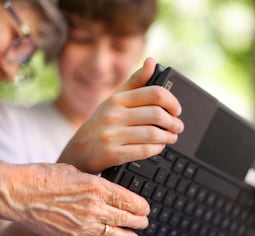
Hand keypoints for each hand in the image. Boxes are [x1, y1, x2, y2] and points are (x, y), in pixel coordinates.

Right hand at [0, 156, 149, 235]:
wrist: (18, 193)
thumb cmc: (44, 176)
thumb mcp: (76, 171)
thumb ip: (94, 182)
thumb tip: (107, 188)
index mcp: (97, 187)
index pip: (129, 200)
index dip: (141, 206)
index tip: (146, 209)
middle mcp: (94, 208)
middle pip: (125, 218)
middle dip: (139, 222)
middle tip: (144, 223)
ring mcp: (83, 225)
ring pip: (114, 235)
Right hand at [58, 57, 183, 173]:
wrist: (77, 152)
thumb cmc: (100, 124)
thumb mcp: (114, 101)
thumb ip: (135, 82)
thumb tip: (152, 61)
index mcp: (116, 99)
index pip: (154, 93)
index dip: (172, 102)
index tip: (177, 109)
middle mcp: (113, 115)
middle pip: (157, 114)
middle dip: (173, 122)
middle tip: (178, 126)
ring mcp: (112, 135)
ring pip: (153, 134)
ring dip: (168, 136)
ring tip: (172, 137)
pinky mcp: (112, 154)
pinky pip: (144, 150)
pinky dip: (157, 149)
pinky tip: (159, 146)